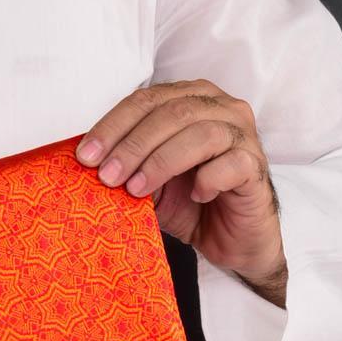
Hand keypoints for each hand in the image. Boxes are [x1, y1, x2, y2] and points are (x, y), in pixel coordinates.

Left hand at [75, 80, 287, 306]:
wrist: (231, 241)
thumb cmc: (191, 204)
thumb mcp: (147, 183)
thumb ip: (125, 166)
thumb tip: (86, 163)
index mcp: (190, 99)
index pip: (147, 100)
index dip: (113, 125)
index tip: (85, 156)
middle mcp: (220, 108)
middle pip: (172, 111)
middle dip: (133, 145)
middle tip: (107, 176)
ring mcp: (242, 134)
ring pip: (201, 133)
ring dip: (161, 161)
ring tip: (136, 189)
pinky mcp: (256, 165)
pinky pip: (230, 164)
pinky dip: (208, 179)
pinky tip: (195, 196)